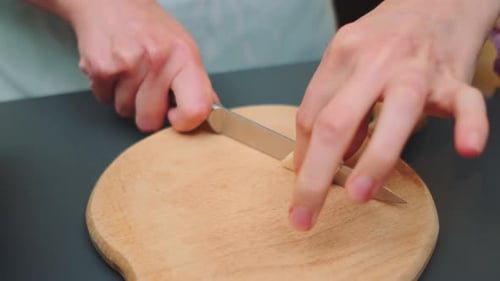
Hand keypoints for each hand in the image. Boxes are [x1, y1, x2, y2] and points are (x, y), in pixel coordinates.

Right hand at [67, 0, 216, 131]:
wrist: (110, 2)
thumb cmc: (150, 27)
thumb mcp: (183, 48)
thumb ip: (196, 83)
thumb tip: (209, 115)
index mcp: (184, 57)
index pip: (196, 110)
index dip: (185, 122)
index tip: (177, 116)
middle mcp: (157, 60)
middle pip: (150, 121)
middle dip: (147, 111)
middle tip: (148, 87)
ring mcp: (126, 64)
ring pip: (125, 111)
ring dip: (126, 98)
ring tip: (130, 71)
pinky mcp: (99, 68)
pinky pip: (104, 100)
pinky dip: (108, 89)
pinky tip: (115, 67)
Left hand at [289, 0, 498, 230]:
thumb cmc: (385, 37)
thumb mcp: (349, 59)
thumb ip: (334, 104)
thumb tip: (320, 157)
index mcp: (342, 56)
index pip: (311, 115)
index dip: (303, 158)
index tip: (301, 188)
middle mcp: (374, 61)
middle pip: (337, 120)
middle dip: (316, 175)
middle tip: (305, 214)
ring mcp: (416, 68)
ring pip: (397, 112)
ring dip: (375, 158)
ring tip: (359, 195)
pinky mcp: (454, 77)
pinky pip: (466, 102)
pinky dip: (469, 125)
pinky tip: (466, 148)